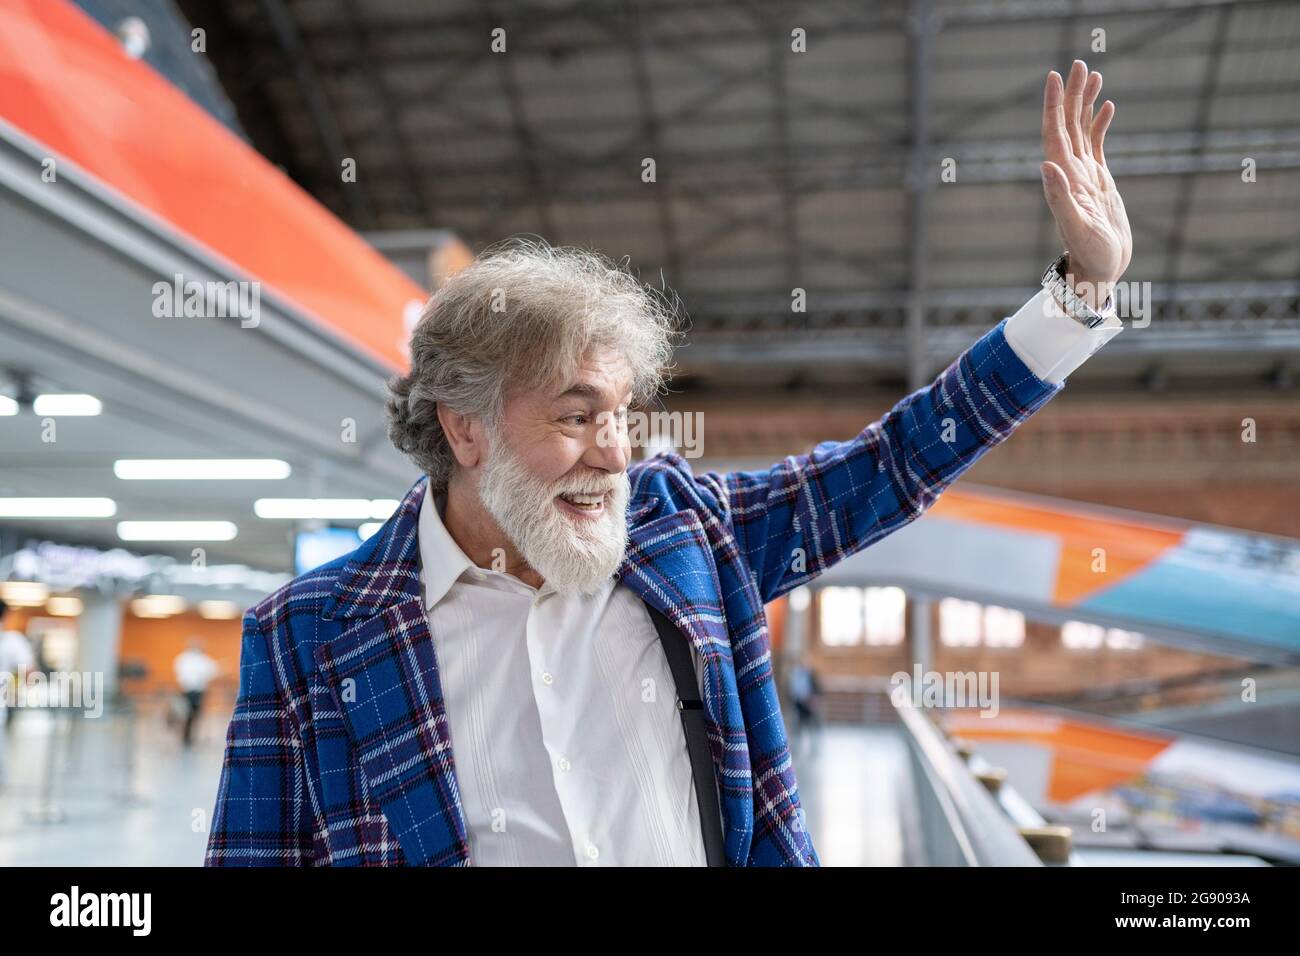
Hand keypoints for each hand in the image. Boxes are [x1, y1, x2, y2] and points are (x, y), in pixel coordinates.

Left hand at [1041, 61, 1132, 308]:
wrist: (1099, 271)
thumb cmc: (1089, 255)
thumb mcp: (1075, 227)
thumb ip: (1060, 197)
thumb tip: (1047, 164)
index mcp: (1062, 179)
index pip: (1054, 134)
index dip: (1052, 105)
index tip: (1054, 77)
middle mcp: (1069, 173)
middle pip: (1067, 125)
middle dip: (1071, 94)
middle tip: (1079, 63)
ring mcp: (1083, 175)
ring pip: (1081, 130)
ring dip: (1084, 103)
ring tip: (1092, 74)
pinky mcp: (1098, 181)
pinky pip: (1096, 145)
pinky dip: (1099, 124)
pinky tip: (1106, 106)